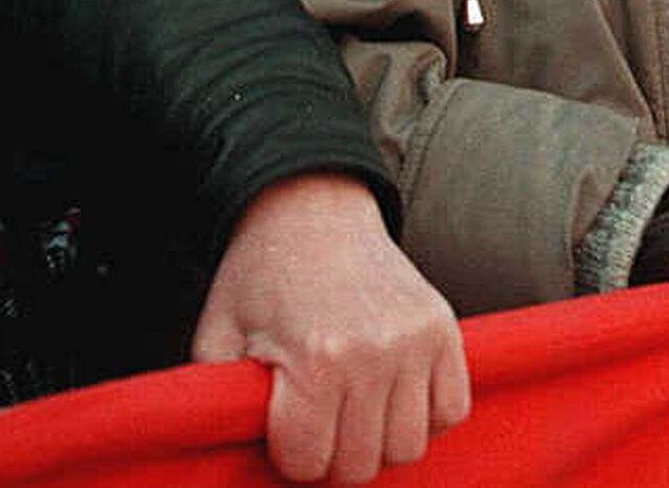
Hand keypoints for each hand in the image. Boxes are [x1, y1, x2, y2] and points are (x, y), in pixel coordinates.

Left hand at [192, 174, 469, 483]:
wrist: (313, 207)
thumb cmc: (260, 278)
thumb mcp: (218, 340)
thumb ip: (219, 409)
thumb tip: (229, 461)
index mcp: (315, 360)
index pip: (308, 464)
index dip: (288, 451)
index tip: (281, 419)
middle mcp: (373, 352)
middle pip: (360, 465)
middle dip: (332, 453)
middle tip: (317, 415)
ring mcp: (415, 339)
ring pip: (408, 447)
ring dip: (378, 439)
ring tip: (353, 406)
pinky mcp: (443, 326)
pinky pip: (451, 410)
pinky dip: (424, 415)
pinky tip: (392, 395)